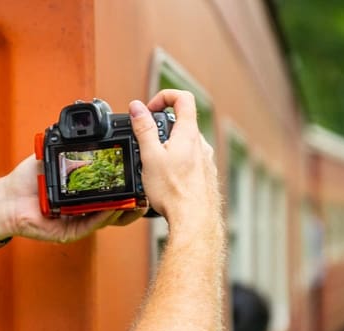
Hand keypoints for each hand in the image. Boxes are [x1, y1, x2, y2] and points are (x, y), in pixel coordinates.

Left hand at [0, 155, 145, 243]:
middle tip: (145, 192)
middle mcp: (84, 210)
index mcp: (83, 194)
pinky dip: (103, 216)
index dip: (127, 187)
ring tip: (135, 199)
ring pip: (108, 220)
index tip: (139, 176)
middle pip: (117, 209)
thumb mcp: (54, 158)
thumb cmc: (27, 181)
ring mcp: (78, 223)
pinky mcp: (68, 233)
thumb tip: (88, 133)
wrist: (4, 199)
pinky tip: (112, 207)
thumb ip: (71, 149)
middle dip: (134, 202)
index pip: (111, 192)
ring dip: (123, 210)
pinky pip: (90, 225)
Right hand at [129, 90, 219, 224]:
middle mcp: (202, 145)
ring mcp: (206, 161)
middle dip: (162, 128)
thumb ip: (144, 129)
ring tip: (155, 167)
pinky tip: (168, 181)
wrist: (194, 220)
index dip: (164, 96)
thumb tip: (138, 107)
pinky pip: (191, 162)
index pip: (183, 98)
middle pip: (183, 122)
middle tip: (146, 143)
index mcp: (189, 134)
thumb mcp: (150, 156)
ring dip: (169, 148)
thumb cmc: (174, 191)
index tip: (150, 109)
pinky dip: (177, 164)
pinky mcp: (206, 176)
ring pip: (187, 144)